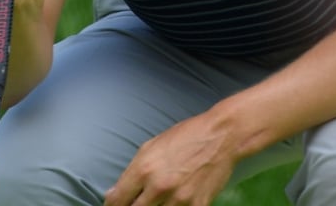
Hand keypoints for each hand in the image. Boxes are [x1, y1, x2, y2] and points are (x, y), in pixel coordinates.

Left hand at [104, 113, 237, 205]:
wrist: (222, 136)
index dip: (113, 205)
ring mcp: (180, 199)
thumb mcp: (151, 146)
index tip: (116, 205)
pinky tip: (175, 203)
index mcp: (144, 169)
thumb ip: (131, 172)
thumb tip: (113, 193)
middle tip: (138, 203)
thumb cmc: (185, 136)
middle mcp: (159, 186)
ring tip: (157, 201)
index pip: (117, 200)